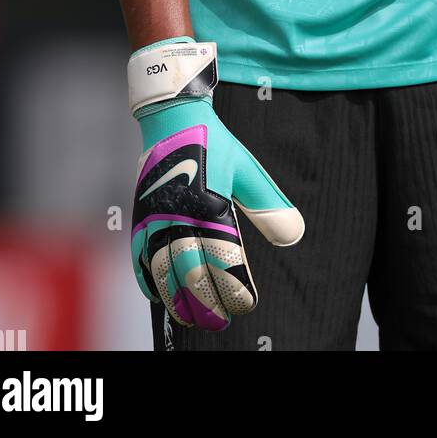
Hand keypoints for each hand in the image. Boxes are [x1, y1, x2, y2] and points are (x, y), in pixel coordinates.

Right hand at [129, 39, 303, 329]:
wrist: (173, 115)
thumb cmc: (216, 144)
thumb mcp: (248, 170)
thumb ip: (269, 205)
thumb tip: (296, 235)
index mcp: (209, 204)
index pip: (223, 260)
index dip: (234, 287)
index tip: (247, 305)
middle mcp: (179, 215)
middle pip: (192, 273)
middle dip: (207, 302)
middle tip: (221, 322)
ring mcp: (155, 217)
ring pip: (164, 271)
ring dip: (177, 299)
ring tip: (193, 319)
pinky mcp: (140, 216)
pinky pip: (140, 256)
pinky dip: (149, 280)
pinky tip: (159, 296)